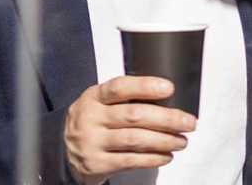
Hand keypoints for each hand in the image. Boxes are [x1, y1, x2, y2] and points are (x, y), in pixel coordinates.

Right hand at [63, 75, 195, 183]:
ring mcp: (92, 141)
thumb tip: (165, 100)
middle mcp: (91, 117)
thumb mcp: (98, 103)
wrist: (63, 150)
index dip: (145, 86)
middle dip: (166, 118)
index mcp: (93, 97)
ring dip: (164, 141)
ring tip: (181, 141)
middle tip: (188, 122)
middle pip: (133, 115)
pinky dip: (153, 158)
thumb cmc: (91, 122)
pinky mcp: (98, 164)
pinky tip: (166, 156)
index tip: (168, 88)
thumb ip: (123, 100)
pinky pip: (131, 160)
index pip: (119, 87)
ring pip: (135, 139)